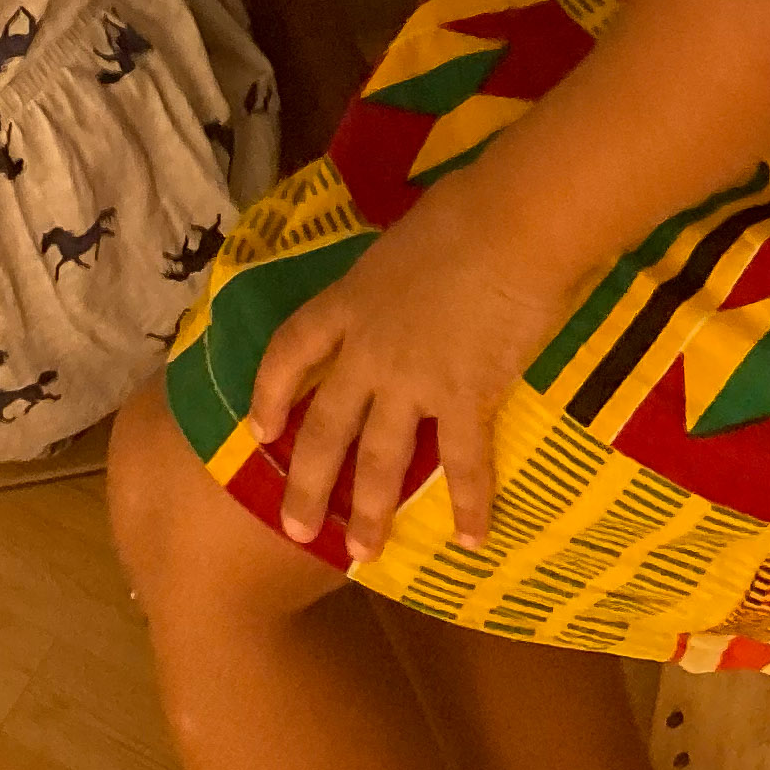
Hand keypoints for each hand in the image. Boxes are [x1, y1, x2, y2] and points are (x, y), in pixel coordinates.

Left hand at [244, 179, 570, 560]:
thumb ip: (394, 280)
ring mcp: (413, 379)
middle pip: (324, 425)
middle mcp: (368, 350)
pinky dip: (471, 505)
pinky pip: (464, 464)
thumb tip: (407, 285)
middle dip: (306, 481)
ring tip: (364, 554)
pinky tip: (472, 541)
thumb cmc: (462, 214)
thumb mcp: (403, 244)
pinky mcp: (466, 398)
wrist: (509, 226)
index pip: (290, 351)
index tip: (259, 430)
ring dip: (371, 511)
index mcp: (348, 302)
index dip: (270, 392)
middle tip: (294, 528)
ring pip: (379, 458)